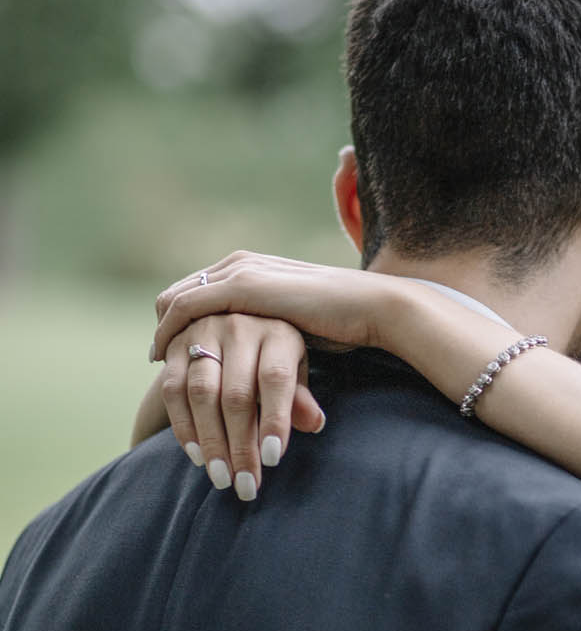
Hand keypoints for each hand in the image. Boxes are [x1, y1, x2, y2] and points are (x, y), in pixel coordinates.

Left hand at [152, 251, 391, 364]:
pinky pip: (186, 308)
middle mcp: (239, 263)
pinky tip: (166, 361)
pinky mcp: (242, 286)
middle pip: (178, 294)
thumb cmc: (343, 323)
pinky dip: (170, 334)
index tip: (173, 351)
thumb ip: (271, 330)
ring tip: (160, 367)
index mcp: (252, 267)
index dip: (178, 322)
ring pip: (176, 302)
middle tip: (159, 362)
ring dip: (164, 336)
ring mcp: (238, 271)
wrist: (371, 308)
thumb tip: (264, 353)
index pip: (197, 290)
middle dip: (165, 329)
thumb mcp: (295, 324)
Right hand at [160, 315, 324, 498]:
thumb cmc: (272, 357)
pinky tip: (198, 456)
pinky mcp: (174, 344)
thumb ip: (299, 398)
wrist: (230, 324)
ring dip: (210, 442)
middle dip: (240, 445)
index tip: (272, 460)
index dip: (274, 420)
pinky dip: (183, 426)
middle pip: (236, 394)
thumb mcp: (294, 370)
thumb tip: (315, 424)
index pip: (275, 379)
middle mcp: (239, 327)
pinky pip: (173, 390)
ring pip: (201, 394)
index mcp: (278, 333)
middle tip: (246, 485)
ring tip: (222, 478)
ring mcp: (203, 332)